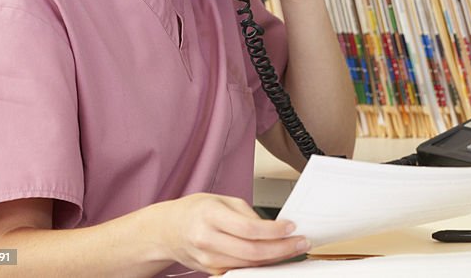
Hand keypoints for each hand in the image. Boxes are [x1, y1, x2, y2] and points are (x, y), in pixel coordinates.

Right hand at [158, 193, 307, 273]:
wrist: (169, 230)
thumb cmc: (196, 211)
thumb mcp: (222, 200)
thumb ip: (247, 214)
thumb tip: (272, 228)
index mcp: (210, 216)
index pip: (248, 228)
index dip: (274, 231)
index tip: (291, 226)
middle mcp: (207, 240)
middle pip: (251, 251)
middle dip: (281, 248)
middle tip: (301, 241)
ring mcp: (208, 259)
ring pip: (248, 264)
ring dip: (275, 258)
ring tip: (293, 248)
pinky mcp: (212, 271)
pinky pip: (241, 269)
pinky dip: (261, 264)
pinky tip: (275, 257)